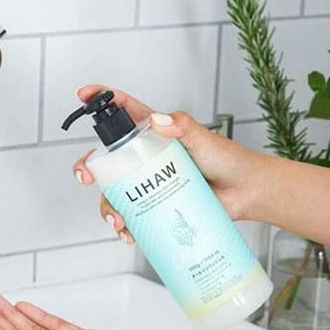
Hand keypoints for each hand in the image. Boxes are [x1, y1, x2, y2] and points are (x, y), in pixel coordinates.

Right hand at [73, 84, 261, 243]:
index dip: (101, 100)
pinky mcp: (158, 206)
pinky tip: (130, 234)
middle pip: (108, 161)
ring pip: (116, 194)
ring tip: (118, 221)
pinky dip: (126, 227)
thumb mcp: (204, 138)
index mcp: (154, 134)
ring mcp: (150, 184)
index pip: (124, 112)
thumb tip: (159, 120)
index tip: (83, 95)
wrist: (246, 192)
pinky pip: (134, 216)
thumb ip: (183, 126)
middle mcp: (147, 159)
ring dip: (108, 208)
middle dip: (89, 168)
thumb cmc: (228, 160)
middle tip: (86, 177)